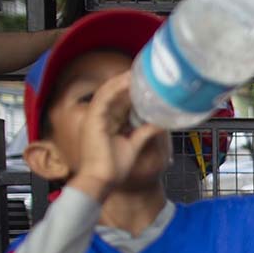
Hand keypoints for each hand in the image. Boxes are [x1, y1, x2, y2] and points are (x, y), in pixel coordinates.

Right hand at [70, 71, 165, 199]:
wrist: (102, 180)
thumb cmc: (114, 167)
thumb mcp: (135, 144)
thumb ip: (145, 131)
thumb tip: (161, 122)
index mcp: (109, 122)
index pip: (120, 101)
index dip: (131, 90)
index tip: (146, 82)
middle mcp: (101, 117)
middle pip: (115, 94)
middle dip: (128, 82)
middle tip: (144, 72)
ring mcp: (95, 117)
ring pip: (108, 92)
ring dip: (122, 81)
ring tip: (136, 71)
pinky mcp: (93, 119)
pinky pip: (104, 98)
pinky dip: (115, 88)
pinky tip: (127, 81)